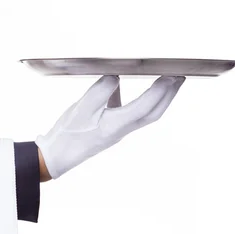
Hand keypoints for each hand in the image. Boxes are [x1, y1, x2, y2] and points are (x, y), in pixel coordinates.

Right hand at [36, 75, 184, 178]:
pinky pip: (123, 111)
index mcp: (115, 126)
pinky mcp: (106, 129)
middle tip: (180, 78)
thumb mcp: (81, 109)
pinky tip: (118, 84)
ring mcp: (114, 131)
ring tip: (163, 81)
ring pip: (143, 114)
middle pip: (152, 113)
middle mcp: (120, 130)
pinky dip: (128, 97)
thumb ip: (100, 91)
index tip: (171, 75)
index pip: (145, 107)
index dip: (160, 91)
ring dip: (156, 98)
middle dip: (169, 95)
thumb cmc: (66, 136)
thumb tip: (116, 76)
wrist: (54, 158)